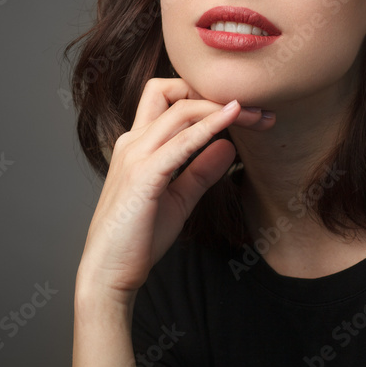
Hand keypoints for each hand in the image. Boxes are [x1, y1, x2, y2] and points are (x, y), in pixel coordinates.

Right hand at [76, 77, 273, 303]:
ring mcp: (136, 156)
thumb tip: (228, 147)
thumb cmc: (138, 238)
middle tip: (257, 109)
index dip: (202, 95)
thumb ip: (201, 171)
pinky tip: (232, 119)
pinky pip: (181, 142)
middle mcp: (133, 142)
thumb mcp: (179, 198)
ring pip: (180, 111)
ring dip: (221, 108)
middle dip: (216, 94)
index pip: (167, 97)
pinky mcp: (144, 176)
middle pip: (174, 94)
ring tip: (255, 115)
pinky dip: (209, 126)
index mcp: (137, 144)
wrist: (108, 272)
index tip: (241, 109)